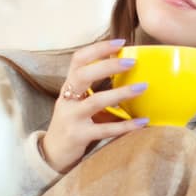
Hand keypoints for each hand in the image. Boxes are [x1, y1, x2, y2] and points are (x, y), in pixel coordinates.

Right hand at [40, 39, 149, 172]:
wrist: (53, 153)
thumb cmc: (74, 123)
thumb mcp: (80, 102)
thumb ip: (97, 90)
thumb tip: (131, 75)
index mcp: (69, 86)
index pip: (78, 60)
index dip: (97, 49)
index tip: (120, 42)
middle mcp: (67, 99)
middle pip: (83, 74)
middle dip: (107, 65)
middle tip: (132, 62)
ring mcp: (71, 117)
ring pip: (95, 101)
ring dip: (120, 93)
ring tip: (142, 87)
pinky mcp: (78, 136)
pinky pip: (104, 130)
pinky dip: (126, 126)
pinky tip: (143, 122)